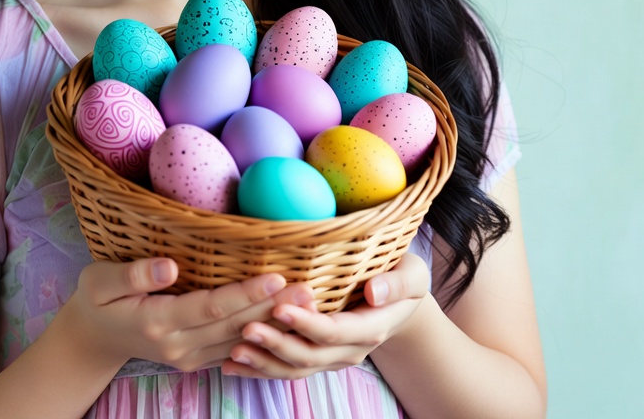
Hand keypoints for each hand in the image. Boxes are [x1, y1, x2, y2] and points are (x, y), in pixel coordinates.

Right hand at [61, 257, 294, 373]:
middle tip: (308, 290)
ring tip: (307, 304)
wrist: (91, 341)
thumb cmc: (96, 300)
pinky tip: (285, 324)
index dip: (245, 293)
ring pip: (240, 340)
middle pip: (234, 326)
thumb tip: (169, 267)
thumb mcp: (100, 281)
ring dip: (274, 324)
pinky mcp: (196, 360)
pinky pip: (234, 351)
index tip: (276, 276)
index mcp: (157, 321)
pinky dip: (262, 338)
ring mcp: (189, 357)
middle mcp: (178, 345)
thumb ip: (134, 274)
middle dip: (273, 308)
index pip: (210, 307)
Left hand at [221, 253, 430, 379]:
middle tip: (245, 328)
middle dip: (276, 344)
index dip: (305, 323)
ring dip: (263, 362)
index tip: (278, 308)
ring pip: (295, 369)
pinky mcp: (318, 356)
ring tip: (233, 351)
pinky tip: (231, 364)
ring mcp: (333, 357)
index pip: (333, 331)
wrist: (402, 305)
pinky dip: (260, 368)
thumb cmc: (403, 279)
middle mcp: (350, 349)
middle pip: (309, 355)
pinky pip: (288, 369)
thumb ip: (397, 283)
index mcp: (370, 328)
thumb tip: (374, 292)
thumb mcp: (412, 275)